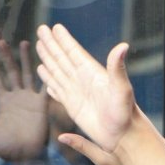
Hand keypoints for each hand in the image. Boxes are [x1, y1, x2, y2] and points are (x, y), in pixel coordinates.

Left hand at [0, 39, 48, 161]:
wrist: (26, 158)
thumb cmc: (7, 149)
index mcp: (4, 101)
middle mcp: (17, 96)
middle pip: (11, 71)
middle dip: (6, 56)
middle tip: (1, 40)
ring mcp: (30, 99)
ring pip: (28, 74)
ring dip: (26, 59)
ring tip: (26, 42)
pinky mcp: (42, 105)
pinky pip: (45, 87)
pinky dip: (46, 75)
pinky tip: (46, 62)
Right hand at [35, 24, 135, 156]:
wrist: (123, 136)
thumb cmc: (126, 113)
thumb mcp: (122, 89)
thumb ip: (117, 67)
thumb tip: (123, 46)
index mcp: (91, 73)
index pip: (73, 52)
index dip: (63, 40)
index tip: (54, 27)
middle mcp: (82, 80)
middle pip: (62, 58)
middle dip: (51, 44)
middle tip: (41, 29)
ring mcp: (76, 92)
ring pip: (57, 71)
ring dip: (47, 59)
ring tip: (38, 46)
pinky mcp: (72, 106)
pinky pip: (56, 89)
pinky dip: (48, 81)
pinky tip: (43, 75)